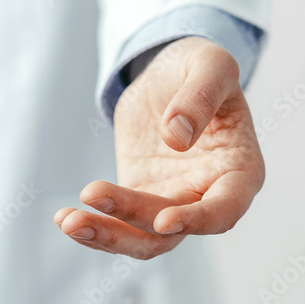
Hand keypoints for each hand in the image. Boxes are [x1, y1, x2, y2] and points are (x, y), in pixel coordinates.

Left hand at [54, 37, 264, 259]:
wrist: (169, 74)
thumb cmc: (201, 67)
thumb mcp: (211, 64)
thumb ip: (200, 96)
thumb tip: (177, 136)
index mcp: (240, 170)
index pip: (225, 209)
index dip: (198, 221)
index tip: (163, 221)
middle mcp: (209, 196)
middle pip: (174, 232)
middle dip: (132, 220)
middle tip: (92, 194)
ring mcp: (173, 201)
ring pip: (143, 239)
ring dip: (106, 235)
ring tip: (69, 220)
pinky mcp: (140, 198)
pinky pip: (119, 225)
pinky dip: (94, 225)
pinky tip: (64, 217)